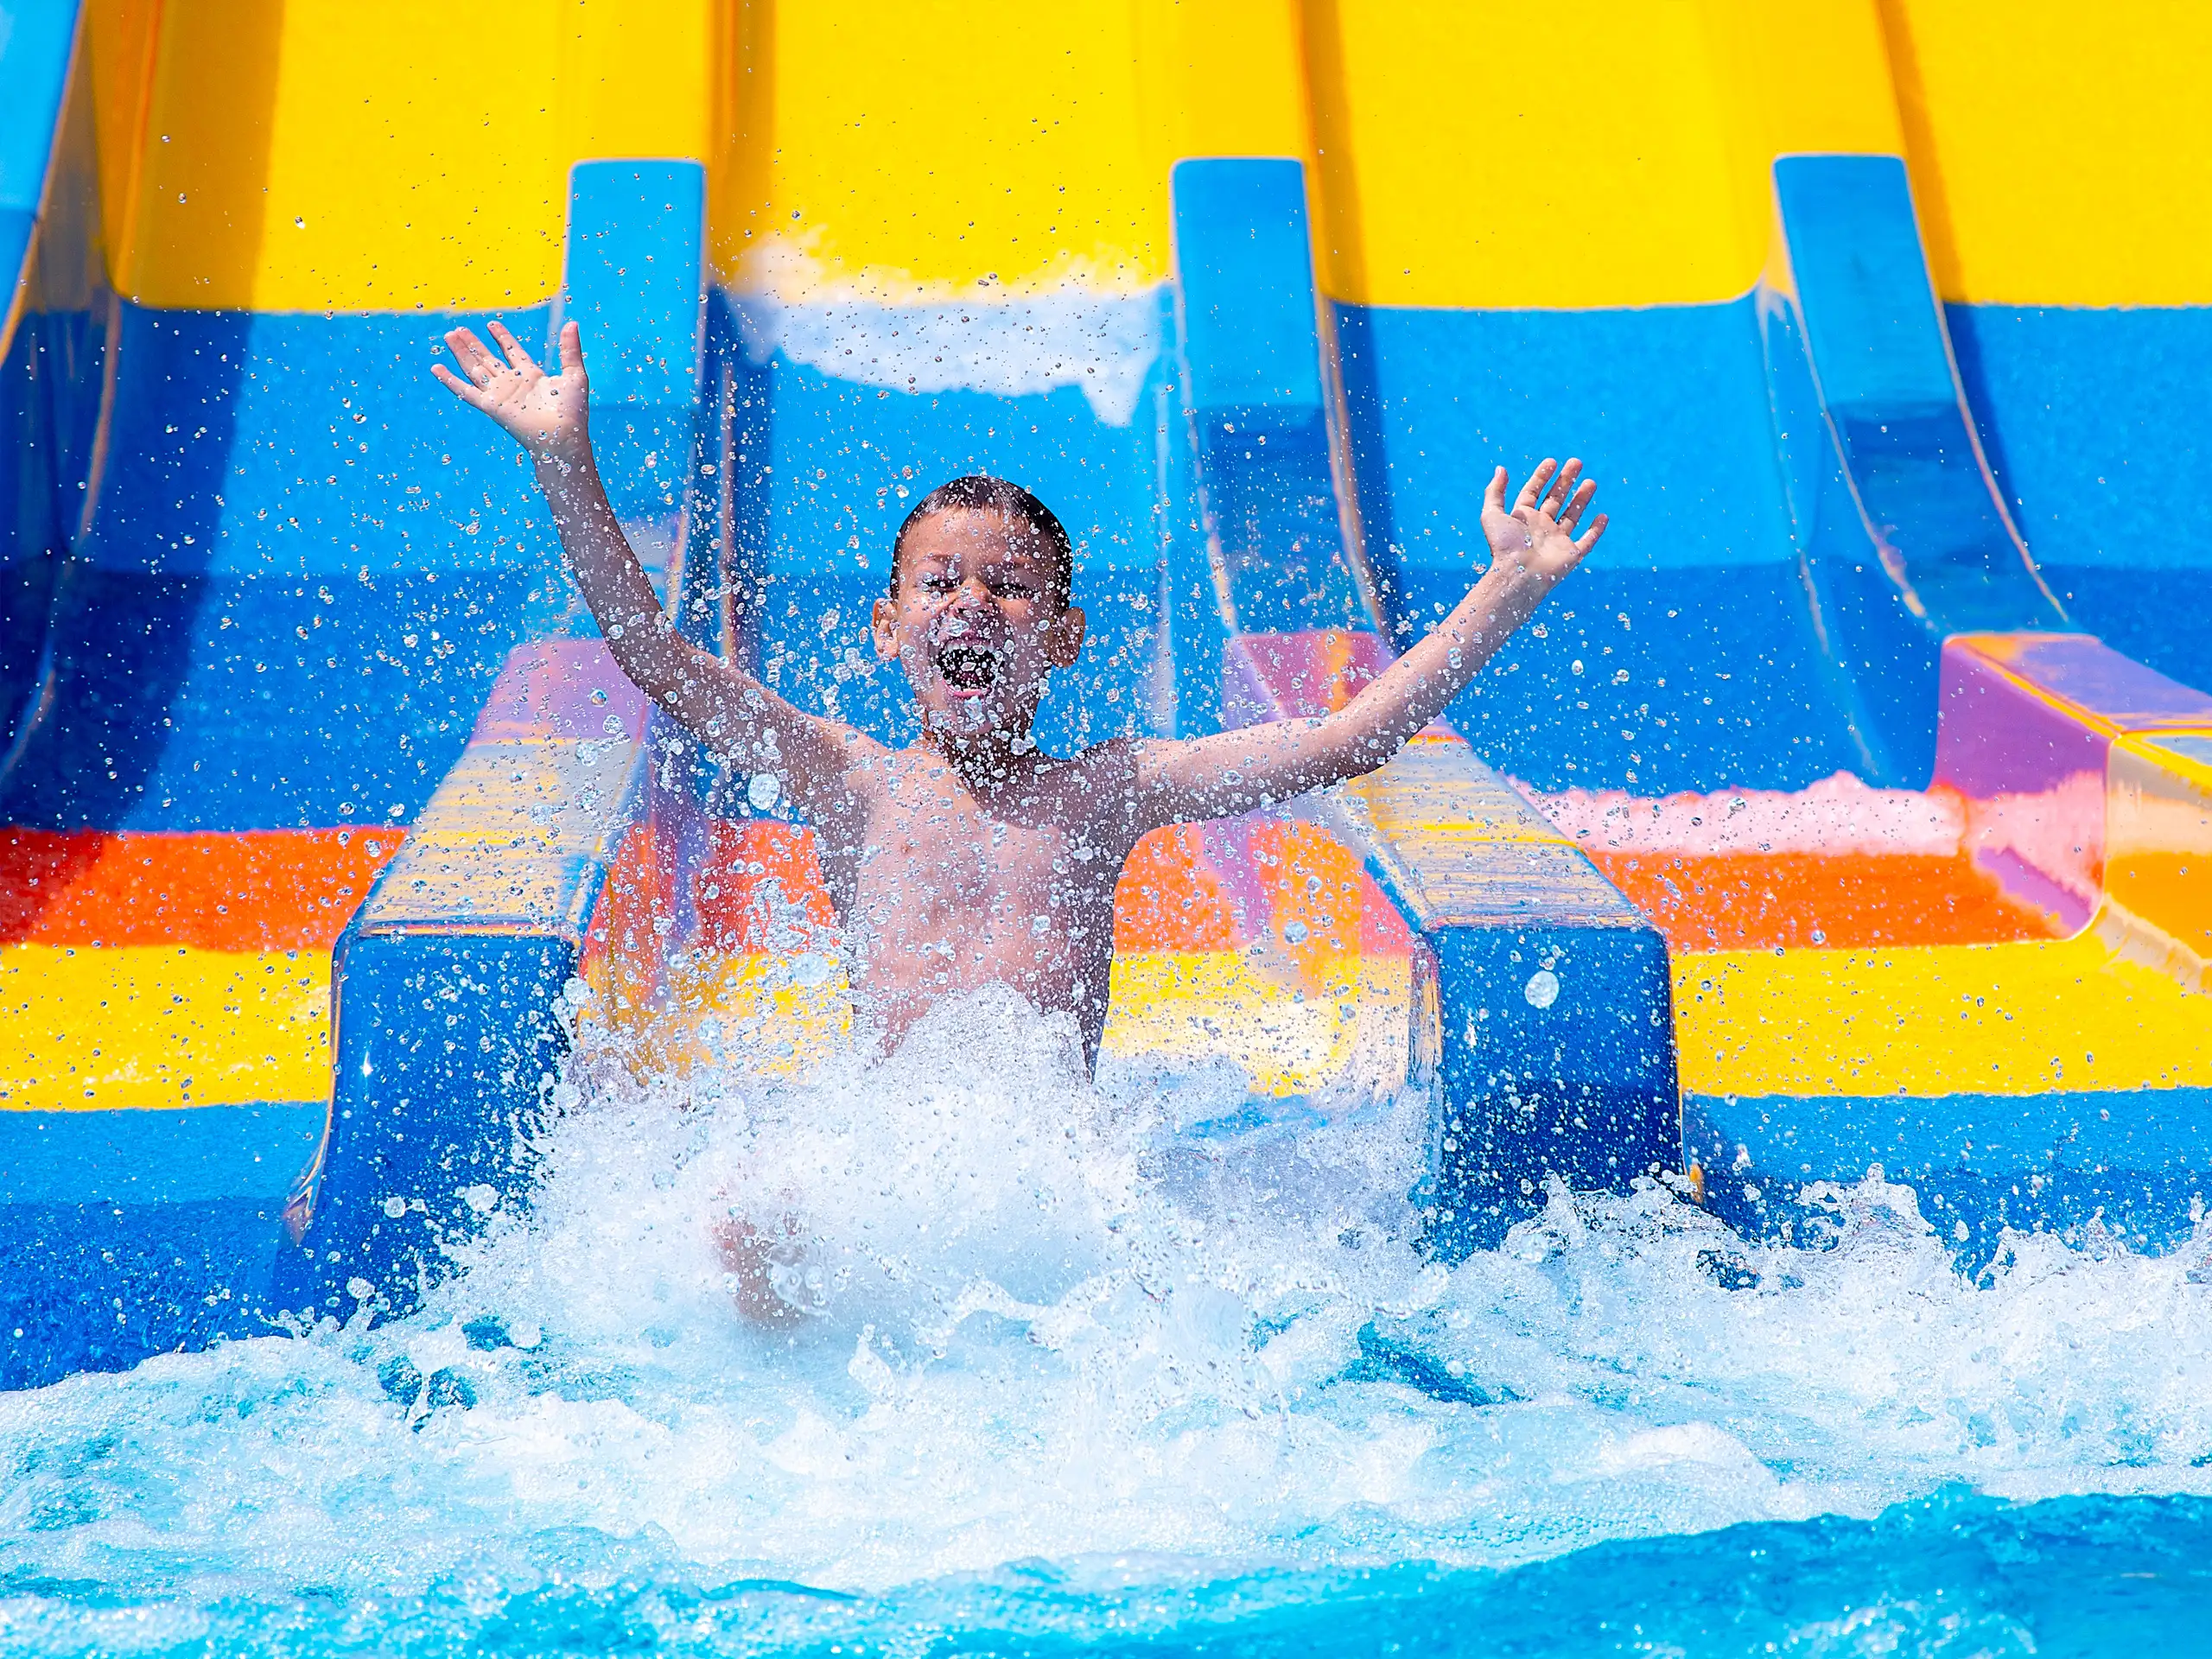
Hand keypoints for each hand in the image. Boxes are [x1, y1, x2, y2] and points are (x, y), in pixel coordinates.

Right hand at [432, 318, 590, 463]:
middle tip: (459, 328)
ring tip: (449, 336)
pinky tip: (437, 368)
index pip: (512, 352)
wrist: (562, 436)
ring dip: (461, 352)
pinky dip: (450, 381)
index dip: (502, 338)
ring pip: (475, 368)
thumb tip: (572, 323)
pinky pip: (465, 391)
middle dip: (474, 343)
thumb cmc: (572, 411)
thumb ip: (569, 349)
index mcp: (531, 376)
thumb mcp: (574, 374)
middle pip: (487, 358)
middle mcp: (512, 384)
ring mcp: (499, 394)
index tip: (491, 324)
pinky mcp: (490, 406)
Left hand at [1481, 458, 1605, 585]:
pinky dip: (1596, 530)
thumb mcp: (1492, 515)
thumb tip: (1501, 469)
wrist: (1518, 575)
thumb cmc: (1504, 546)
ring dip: (1582, 498)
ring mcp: (1557, 541)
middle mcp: (1540, 528)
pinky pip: (1587, 541)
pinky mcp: (1571, 555)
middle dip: (1566, 481)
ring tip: (1591, 482)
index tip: (1552, 461)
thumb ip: (1495, 492)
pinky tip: (1602, 516)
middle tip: (1576, 462)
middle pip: (1555, 499)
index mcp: (1523, 518)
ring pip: (1572, 515)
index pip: (1533, 492)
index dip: (1541, 477)